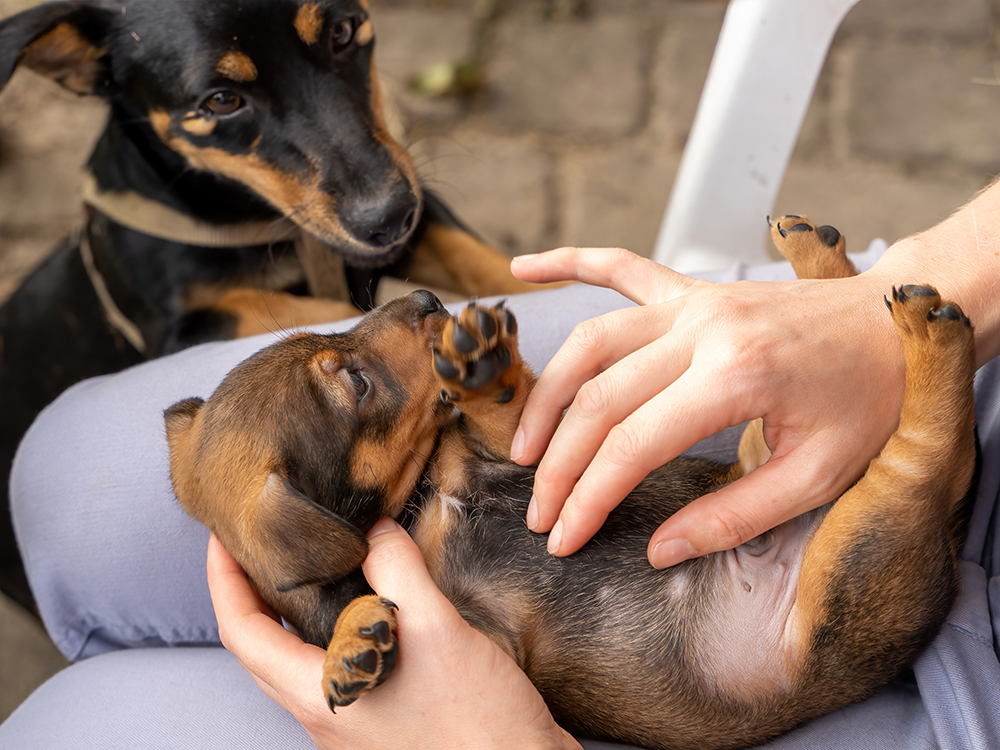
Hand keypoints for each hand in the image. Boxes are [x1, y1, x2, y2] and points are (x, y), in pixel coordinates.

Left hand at [207, 521, 579, 749]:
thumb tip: (372, 530)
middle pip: (264, 649)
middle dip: (252, 593)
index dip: (225, 581)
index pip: (244, 634)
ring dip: (296, 611)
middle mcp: (327, 713)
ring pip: (303, 659)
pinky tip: (372, 601)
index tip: (223, 537)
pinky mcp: (385, 718)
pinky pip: (343, 665)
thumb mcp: (435, 631)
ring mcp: (354, 720)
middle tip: (260, 544)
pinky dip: (342, 626)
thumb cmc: (476, 723)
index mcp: (321, 696)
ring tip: (311, 564)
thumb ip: (396, 572)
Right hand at [510, 247, 903, 566]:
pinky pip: (619, 267)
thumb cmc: (869, 399)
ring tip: (524, 445)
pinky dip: (568, 263)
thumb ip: (733, 517)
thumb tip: (658, 550)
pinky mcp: (694, 289)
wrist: (901, 324)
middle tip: (538, 511)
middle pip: (597, 398)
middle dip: (557, 463)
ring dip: (547, 394)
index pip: (630, 445)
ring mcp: (694, 301)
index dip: (586, 498)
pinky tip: (525, 267)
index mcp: (735, 376)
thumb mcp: (818, 477)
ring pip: (591, 340)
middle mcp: (703, 329)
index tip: (561, 538)